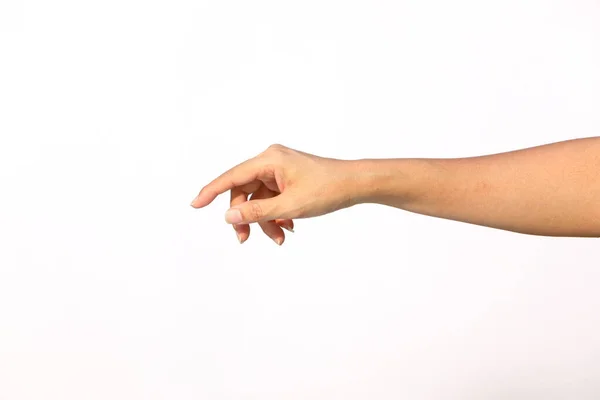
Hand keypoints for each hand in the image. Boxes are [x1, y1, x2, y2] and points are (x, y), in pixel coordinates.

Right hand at [190, 144, 357, 244]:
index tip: (194, 205)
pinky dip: (276, 215)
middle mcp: (271, 161)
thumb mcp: (290, 206)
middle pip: (244, 192)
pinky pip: (272, 199)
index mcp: (269, 160)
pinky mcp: (287, 179)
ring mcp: (279, 170)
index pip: (232, 177)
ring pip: (259, 199)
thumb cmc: (328, 189)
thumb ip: (257, 212)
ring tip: (280, 238)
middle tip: (245, 240)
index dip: (211, 191)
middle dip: (246, 217)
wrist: (355, 185)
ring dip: (265, 220)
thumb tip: (228, 216)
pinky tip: (288, 227)